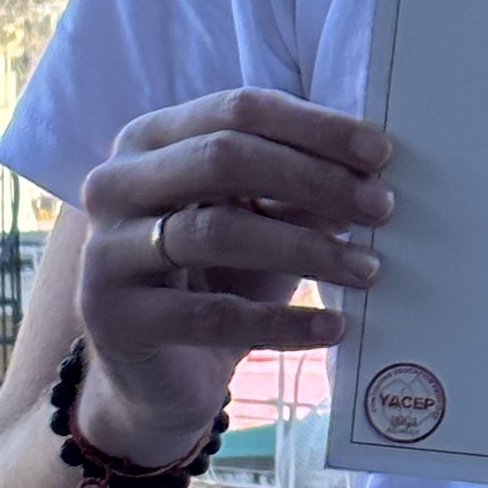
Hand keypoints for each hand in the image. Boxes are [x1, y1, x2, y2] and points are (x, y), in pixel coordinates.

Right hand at [72, 90, 392, 465]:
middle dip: (314, 179)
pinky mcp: (116, 318)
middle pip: (224, 158)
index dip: (314, 128)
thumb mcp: (264, 224)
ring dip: (307, 248)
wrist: (159, 377)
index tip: (381, 154)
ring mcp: (105, 250)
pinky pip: (213, 314)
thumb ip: (301, 190)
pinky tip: (334, 327)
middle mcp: (114, 184)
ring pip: (218, 231)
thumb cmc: (218, 280)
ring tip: (368, 269)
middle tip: (381, 207)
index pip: (238, 110)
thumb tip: (372, 173)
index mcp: (149, 140)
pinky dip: (283, 322)